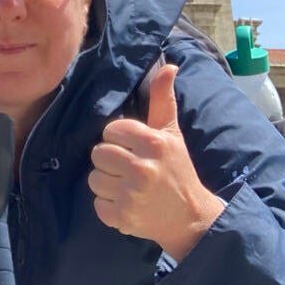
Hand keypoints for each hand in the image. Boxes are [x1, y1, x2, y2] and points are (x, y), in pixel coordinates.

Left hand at [89, 64, 225, 259]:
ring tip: (128, 187)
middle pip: (98, 153)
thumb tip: (169, 66)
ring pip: (94, 178)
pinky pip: (97, 204)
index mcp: (153, 143)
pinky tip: (127, 204)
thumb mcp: (171, 133)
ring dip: (107, 184)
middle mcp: (142, 168)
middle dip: (111, 161)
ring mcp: (132, 195)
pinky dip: (108, 206)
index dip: (119, 139)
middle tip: (130, 169)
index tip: (134, 149)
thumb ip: (162, 99)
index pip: (110, 131)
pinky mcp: (123, 217)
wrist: (191, 217)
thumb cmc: (177, 170)